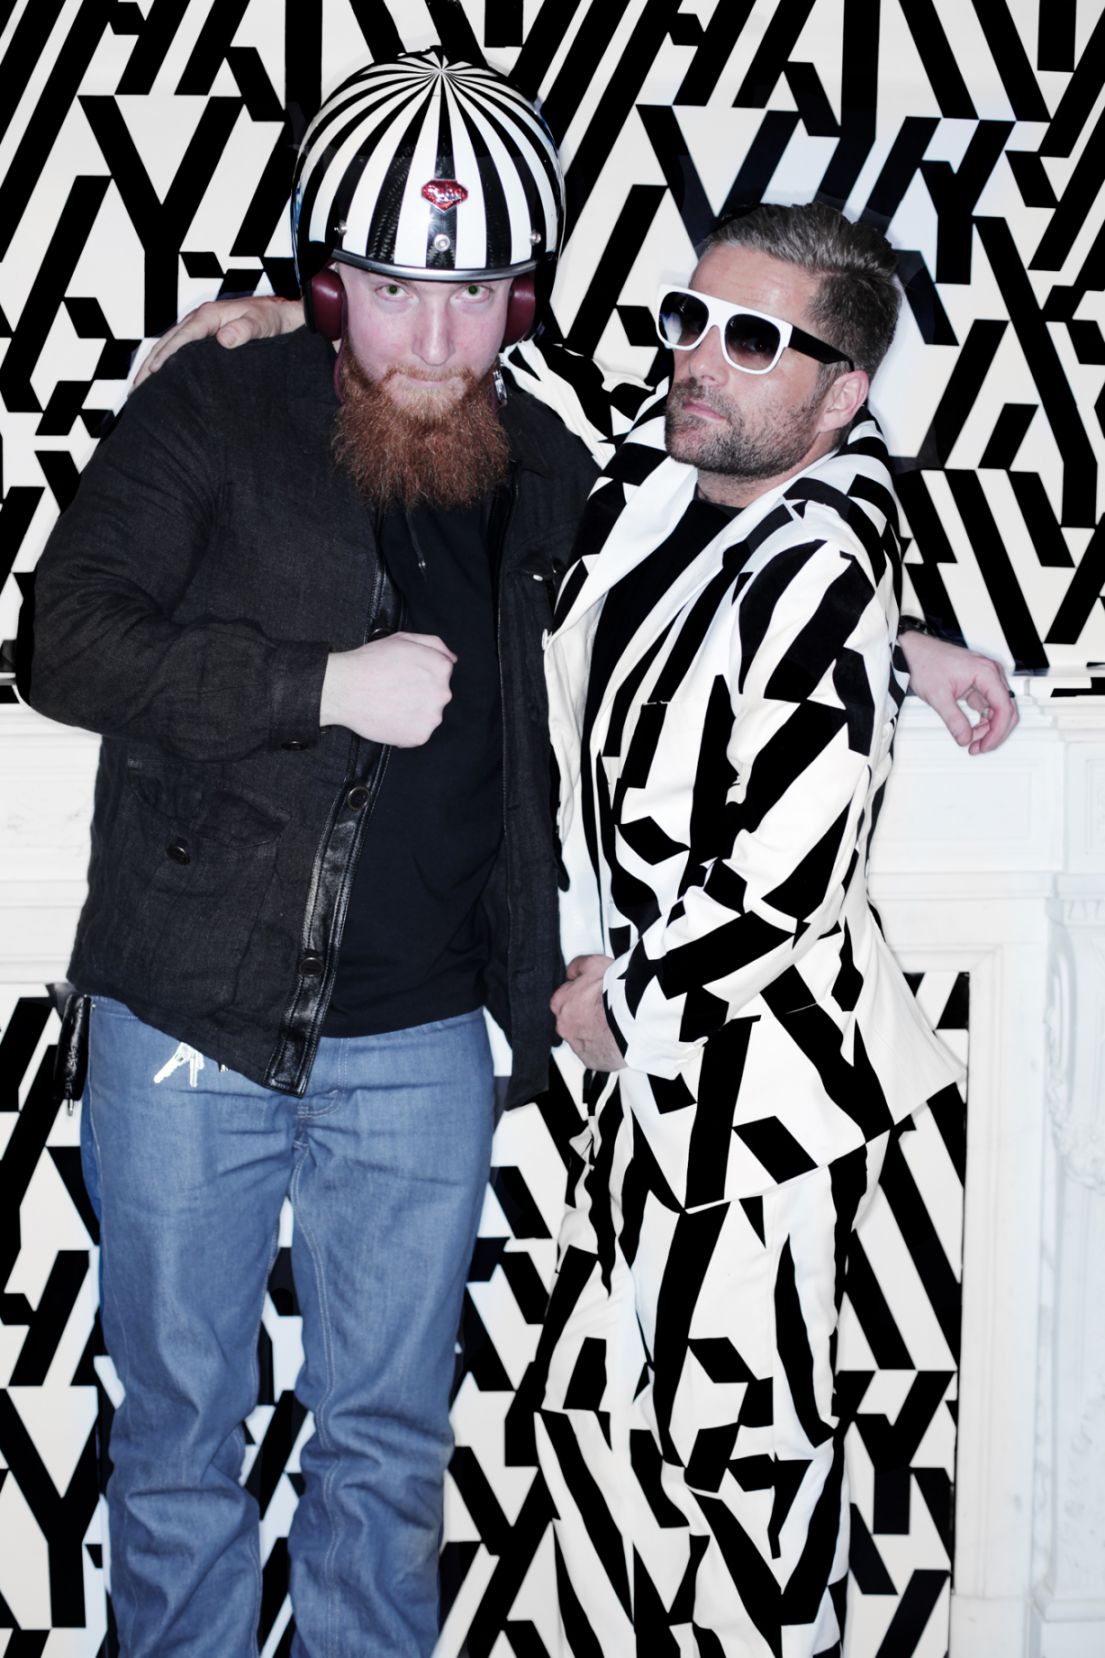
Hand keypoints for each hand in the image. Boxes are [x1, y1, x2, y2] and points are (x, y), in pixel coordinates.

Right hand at [132, 296, 306, 387]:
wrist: (282, 314)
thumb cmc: (272, 319)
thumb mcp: (261, 324)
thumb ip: (245, 330)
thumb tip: (224, 339)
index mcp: (208, 316)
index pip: (180, 339)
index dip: (165, 357)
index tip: (151, 375)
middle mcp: (200, 319)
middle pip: (166, 342)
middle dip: (149, 365)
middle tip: (136, 390)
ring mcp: (200, 327)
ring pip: (169, 346)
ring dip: (153, 366)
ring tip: (141, 389)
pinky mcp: (204, 335)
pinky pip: (179, 349)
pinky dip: (166, 363)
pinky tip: (162, 379)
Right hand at [320, 633, 455, 745]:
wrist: (345, 688)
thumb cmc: (371, 661)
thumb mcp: (403, 638)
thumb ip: (434, 645)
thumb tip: (453, 659)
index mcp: (441, 668)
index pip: (441, 674)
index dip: (420, 675)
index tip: (404, 676)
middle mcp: (442, 693)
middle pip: (436, 696)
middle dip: (419, 694)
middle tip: (394, 691)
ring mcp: (432, 716)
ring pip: (428, 716)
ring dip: (414, 713)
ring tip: (390, 705)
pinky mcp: (419, 736)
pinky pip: (417, 734)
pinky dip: (405, 730)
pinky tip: (390, 718)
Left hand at [551, 955, 624, 1071]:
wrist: (633, 1020)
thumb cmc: (615, 994)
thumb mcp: (595, 964)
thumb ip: (578, 966)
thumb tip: (572, 971)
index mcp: (561, 1003)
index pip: (564, 998)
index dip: (581, 995)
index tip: (593, 994)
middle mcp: (564, 1026)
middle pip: (572, 1020)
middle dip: (586, 1015)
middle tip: (605, 1009)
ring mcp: (578, 1045)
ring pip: (583, 1037)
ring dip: (595, 1032)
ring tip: (614, 1024)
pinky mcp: (592, 1060)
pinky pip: (596, 1054)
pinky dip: (604, 1048)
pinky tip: (616, 1038)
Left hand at [899, 630, 1018, 754]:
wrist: (913, 651)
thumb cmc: (925, 663)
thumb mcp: (938, 696)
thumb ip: (954, 720)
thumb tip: (965, 739)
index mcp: (986, 673)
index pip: (1004, 707)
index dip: (997, 731)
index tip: (985, 745)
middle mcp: (991, 674)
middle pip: (1006, 710)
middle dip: (994, 732)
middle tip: (979, 748)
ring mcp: (985, 679)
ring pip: (998, 710)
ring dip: (988, 728)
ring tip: (971, 741)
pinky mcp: (977, 684)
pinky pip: (987, 706)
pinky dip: (982, 721)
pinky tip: (971, 731)